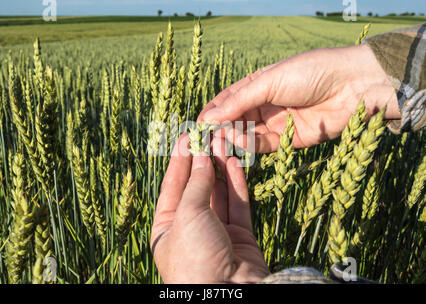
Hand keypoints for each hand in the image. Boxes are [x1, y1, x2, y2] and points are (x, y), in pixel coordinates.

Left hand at [150, 135, 269, 282]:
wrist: (227, 295)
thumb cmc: (194, 258)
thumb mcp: (188, 214)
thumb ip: (196, 183)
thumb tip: (200, 155)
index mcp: (167, 228)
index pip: (172, 187)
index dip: (180, 160)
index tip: (187, 136)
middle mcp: (191, 230)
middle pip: (197, 188)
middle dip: (202, 161)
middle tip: (209, 135)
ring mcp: (217, 234)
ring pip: (219, 194)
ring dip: (220, 169)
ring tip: (223, 142)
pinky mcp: (240, 237)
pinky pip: (237, 205)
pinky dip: (236, 184)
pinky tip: (234, 163)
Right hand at [198, 44, 399, 152]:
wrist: (353, 86)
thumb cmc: (310, 72)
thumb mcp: (269, 81)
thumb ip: (239, 101)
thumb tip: (208, 117)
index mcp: (257, 85)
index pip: (227, 101)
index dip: (211, 113)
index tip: (197, 125)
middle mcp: (264, 105)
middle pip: (234, 121)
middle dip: (219, 129)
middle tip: (205, 138)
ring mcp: (276, 124)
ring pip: (246, 135)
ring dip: (232, 138)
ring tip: (221, 139)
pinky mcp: (288, 141)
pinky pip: (263, 146)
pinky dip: (249, 146)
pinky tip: (239, 142)